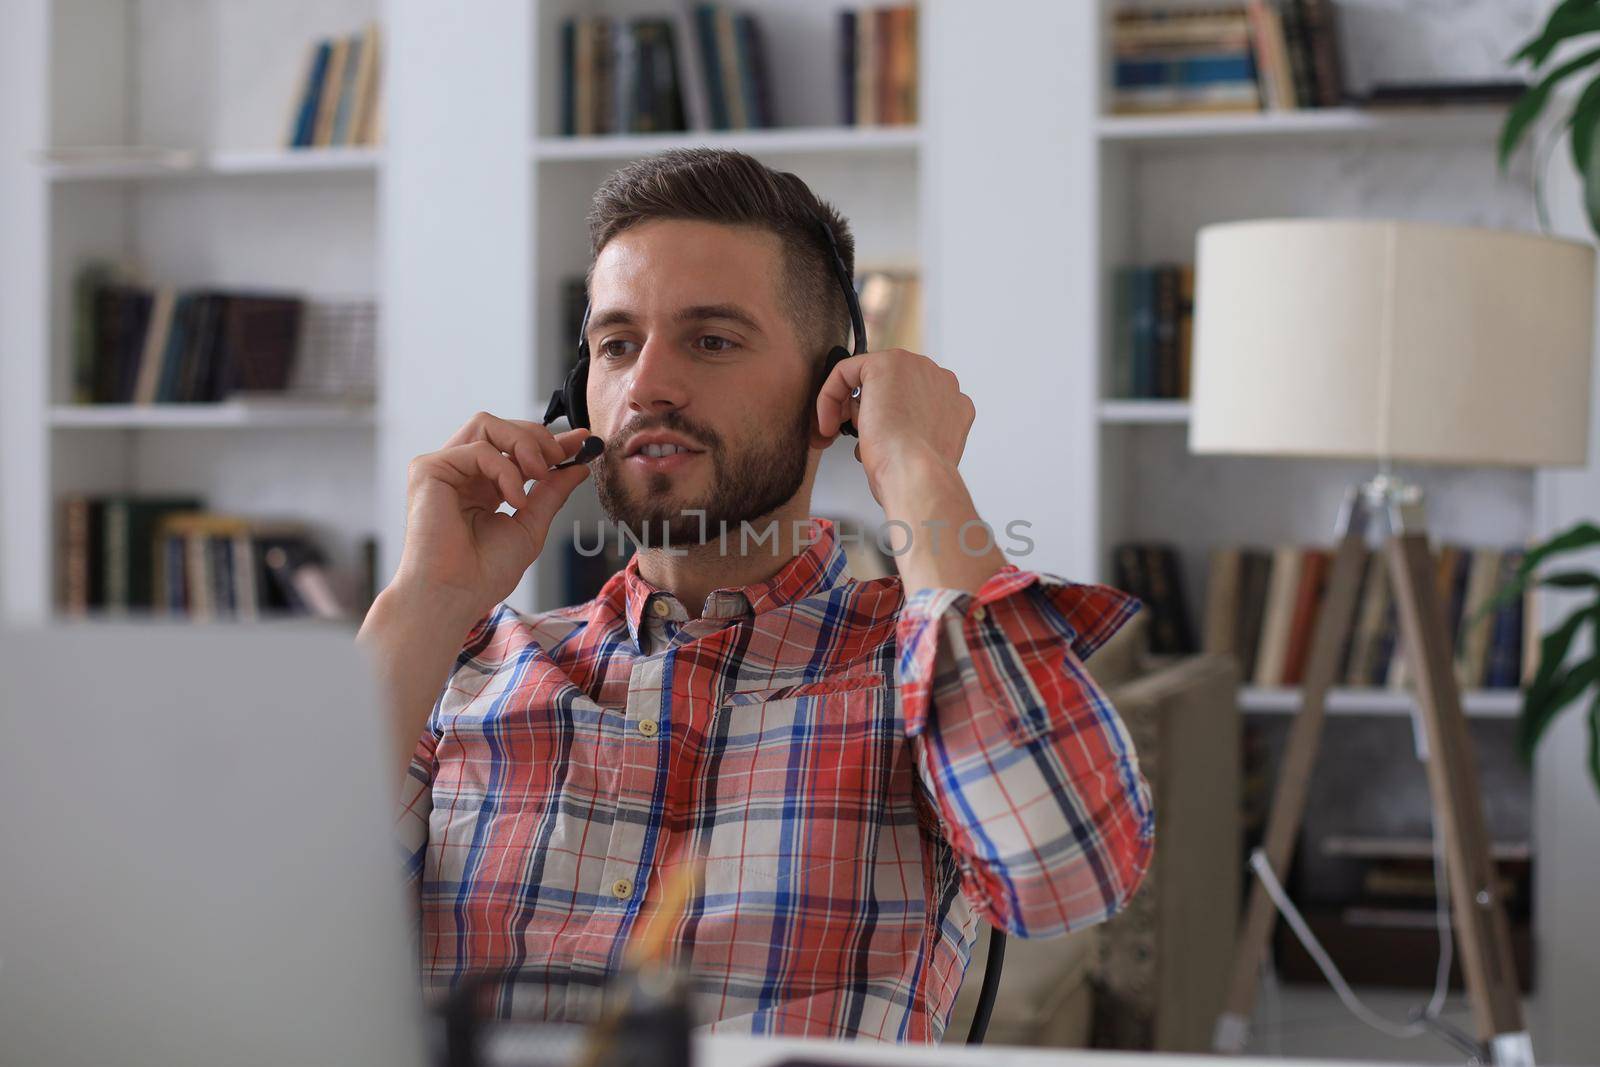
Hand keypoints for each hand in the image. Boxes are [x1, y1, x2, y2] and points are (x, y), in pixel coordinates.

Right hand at [393, 411, 593, 626]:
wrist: (455, 595)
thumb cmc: (484, 572)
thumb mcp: (531, 525)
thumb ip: (552, 492)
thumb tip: (578, 466)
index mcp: (483, 486)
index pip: (516, 449)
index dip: (550, 441)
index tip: (582, 441)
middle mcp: (462, 473)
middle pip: (500, 426)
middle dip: (538, 437)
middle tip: (560, 459)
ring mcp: (444, 469)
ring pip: (486, 424)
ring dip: (523, 443)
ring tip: (540, 475)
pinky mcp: (428, 470)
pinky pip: (478, 450)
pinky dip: (506, 470)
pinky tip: (515, 499)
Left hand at [814, 348, 975, 503]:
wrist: (918, 475)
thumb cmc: (917, 475)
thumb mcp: (920, 453)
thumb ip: (911, 434)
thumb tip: (887, 436)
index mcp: (953, 404)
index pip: (911, 400)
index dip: (887, 419)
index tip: (871, 440)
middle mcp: (939, 380)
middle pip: (891, 387)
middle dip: (868, 411)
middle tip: (852, 437)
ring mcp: (916, 367)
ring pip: (869, 380)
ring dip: (852, 408)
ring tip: (848, 436)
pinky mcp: (886, 364)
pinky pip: (845, 371)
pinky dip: (829, 396)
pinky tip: (828, 423)